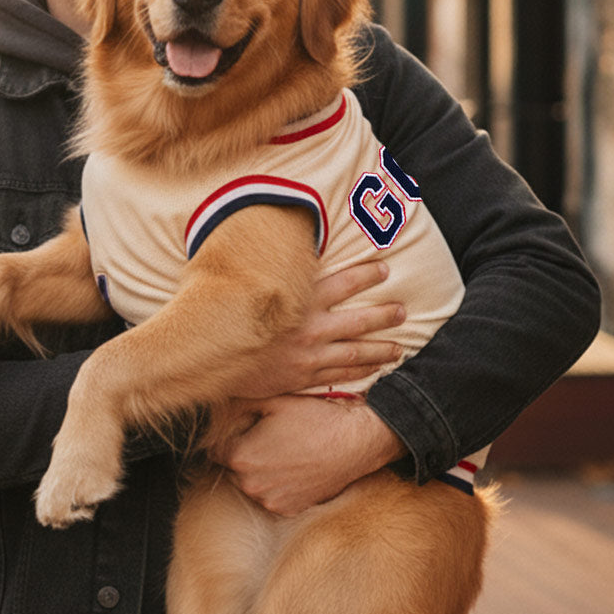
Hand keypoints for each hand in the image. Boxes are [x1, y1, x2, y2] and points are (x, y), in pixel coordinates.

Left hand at [211, 395, 404, 515]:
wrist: (355, 442)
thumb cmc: (315, 418)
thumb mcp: (273, 401)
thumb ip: (239, 404)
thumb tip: (219, 403)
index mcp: (240, 456)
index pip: (214, 449)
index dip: (228, 436)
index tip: (242, 428)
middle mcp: (250, 484)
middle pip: (232, 467)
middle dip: (243, 453)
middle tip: (267, 437)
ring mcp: (269, 500)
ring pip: (251, 483)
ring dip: (259, 470)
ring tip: (284, 451)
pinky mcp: (287, 509)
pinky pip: (271, 496)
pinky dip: (277, 485)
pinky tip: (294, 467)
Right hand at [228, 260, 404, 398]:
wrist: (211, 358)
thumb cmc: (226, 316)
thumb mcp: (245, 286)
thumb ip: (269, 268)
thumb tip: (281, 236)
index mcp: (298, 300)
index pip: (343, 283)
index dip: (367, 275)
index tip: (384, 269)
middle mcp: (309, 327)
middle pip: (358, 321)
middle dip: (383, 315)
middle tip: (402, 311)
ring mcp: (308, 355)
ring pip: (355, 351)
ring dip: (380, 348)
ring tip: (399, 347)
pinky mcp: (302, 376)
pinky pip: (339, 375)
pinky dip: (360, 371)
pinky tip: (374, 368)